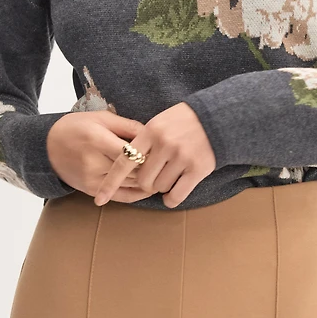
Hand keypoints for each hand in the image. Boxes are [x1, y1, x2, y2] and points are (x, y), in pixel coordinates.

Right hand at [47, 110, 158, 202]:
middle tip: (167, 163)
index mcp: (98, 140)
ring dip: (147, 181)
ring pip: (129, 185)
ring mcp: (92, 179)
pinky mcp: (91, 191)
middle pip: (132, 171)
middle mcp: (94, 162)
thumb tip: (152, 135)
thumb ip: (127, 126)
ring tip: (162, 174)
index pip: (131, 152)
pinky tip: (148, 189)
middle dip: (152, 168)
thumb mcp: (101, 118)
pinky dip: (137, 195)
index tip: (163, 149)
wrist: (48, 147)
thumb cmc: (76, 127)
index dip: (150, 153)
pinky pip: (119, 197)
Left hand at [93, 102, 215, 208]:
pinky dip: (170, 199)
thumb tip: (126, 160)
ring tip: (170, 174)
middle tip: (153, 175)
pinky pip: (176, 195)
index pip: (124, 161)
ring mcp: (182, 157)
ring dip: (161, 187)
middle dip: (145, 182)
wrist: (217, 118)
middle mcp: (165, 144)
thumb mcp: (160, 121)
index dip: (110, 182)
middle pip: (142, 179)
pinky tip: (171, 194)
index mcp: (151, 131)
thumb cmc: (184, 120)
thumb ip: (143, 138)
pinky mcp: (197, 169)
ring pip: (159, 187)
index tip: (99, 197)